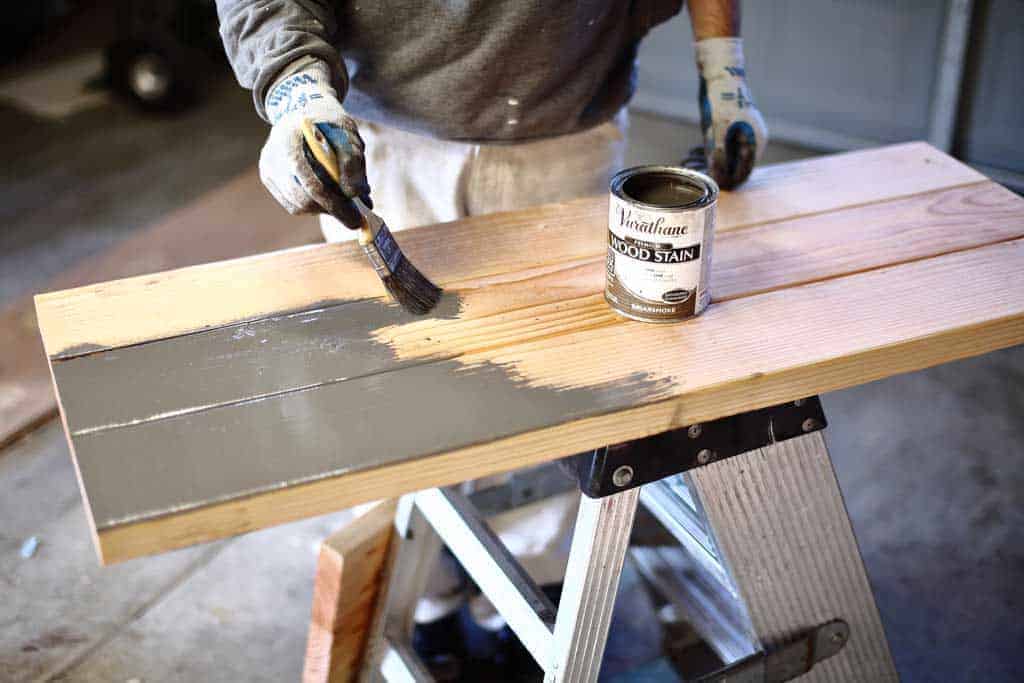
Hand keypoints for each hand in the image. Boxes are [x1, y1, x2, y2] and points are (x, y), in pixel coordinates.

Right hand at [259, 59, 369, 225]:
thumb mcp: (347, 132)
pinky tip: (327, 199)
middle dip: (332, 211)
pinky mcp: (268, 177)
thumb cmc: (328, 122)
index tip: (357, 218)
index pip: (310, 180)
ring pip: (298, 206)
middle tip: (355, 218)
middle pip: (303, 198)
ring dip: (323, 210)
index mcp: (290, 137)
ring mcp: (267, 167)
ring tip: (343, 205)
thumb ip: (352, 160)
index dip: (335, 203)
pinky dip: (312, 207)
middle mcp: (272, 153)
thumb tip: (355, 194)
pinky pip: (292, 204)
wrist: (303, 110)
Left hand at [695, 38, 767, 189]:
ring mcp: (744, 131)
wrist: (720, 71)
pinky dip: (711, 151)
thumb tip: (718, 178)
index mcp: (755, 140)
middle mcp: (753, 138)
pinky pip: (723, 145)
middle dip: (718, 172)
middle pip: (736, 164)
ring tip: (693, 166)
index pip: (744, 171)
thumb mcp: (718, 130)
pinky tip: (697, 155)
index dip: (730, 181)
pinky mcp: (732, 126)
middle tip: (700, 177)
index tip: (716, 188)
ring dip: (711, 162)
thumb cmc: (722, 99)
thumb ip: (718, 155)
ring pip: (728, 155)